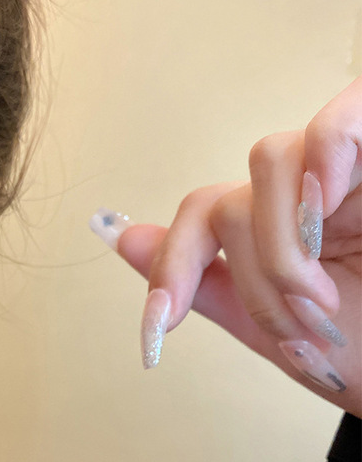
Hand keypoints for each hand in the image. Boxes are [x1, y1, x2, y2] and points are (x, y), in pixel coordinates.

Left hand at [114, 78, 361, 417]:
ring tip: (325, 299)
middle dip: (252, 281)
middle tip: (303, 327)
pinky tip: (327, 212)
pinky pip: (340, 121)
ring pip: (269, 163)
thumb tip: (123, 238)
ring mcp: (345, 170)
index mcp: (275, 232)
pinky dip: (326, 158)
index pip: (201, 219)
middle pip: (228, 203)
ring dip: (283, 248)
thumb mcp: (276, 330)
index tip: (154, 340)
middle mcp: (304, 195)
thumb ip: (205, 284)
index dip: (168, 272)